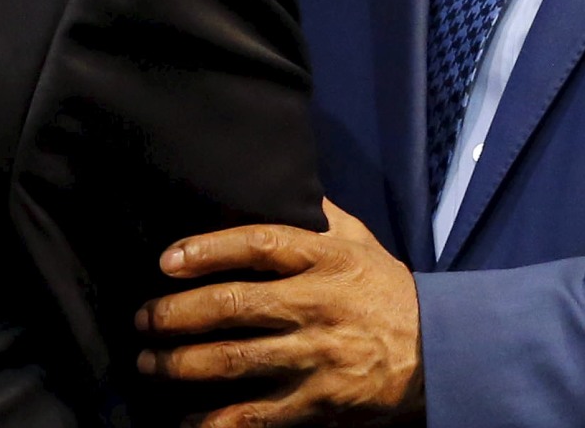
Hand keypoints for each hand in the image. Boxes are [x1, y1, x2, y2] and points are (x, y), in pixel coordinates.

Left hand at [135, 199, 422, 426]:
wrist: (442, 353)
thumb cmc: (389, 292)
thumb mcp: (362, 242)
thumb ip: (319, 214)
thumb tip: (278, 182)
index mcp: (326, 259)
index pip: (259, 244)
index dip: (208, 249)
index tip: (166, 260)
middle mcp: (317, 305)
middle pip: (233, 305)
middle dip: (176, 315)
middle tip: (142, 319)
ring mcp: (317, 356)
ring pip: (234, 360)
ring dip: (181, 363)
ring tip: (149, 361)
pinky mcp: (319, 402)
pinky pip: (256, 416)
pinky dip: (216, 422)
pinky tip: (187, 422)